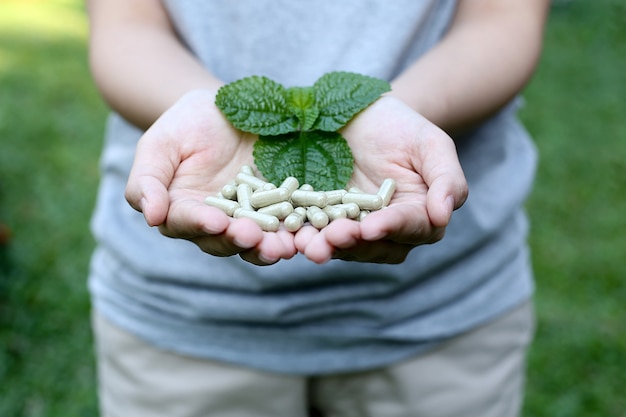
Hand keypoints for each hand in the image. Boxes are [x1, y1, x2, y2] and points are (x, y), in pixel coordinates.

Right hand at [124, 90, 296, 264]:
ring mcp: (249, 219)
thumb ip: (148, 179)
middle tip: (253, 237)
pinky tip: (307, 232)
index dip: (199, 223)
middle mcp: (215, 222)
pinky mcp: (278, 210)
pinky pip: (286, 225)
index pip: (186, 222)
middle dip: (238, 239)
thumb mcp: (161, 143)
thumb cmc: (187, 122)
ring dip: (269, 246)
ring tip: (284, 247)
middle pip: (223, 239)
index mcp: (181, 210)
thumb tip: (151, 217)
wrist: (229, 108)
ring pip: (256, 240)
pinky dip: (296, 231)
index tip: (214, 221)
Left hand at [294, 96, 467, 262]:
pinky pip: (314, 232)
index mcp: (418, 214)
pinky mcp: (323, 220)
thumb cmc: (402, 126)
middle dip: (354, 243)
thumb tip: (443, 216)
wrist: (362, 114)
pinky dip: (301, 237)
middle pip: (375, 246)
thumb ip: (446, 179)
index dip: (392, 228)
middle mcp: (387, 229)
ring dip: (325, 247)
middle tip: (333, 237)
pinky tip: (288, 237)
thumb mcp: (431, 143)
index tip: (373, 228)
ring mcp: (353, 227)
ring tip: (306, 245)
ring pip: (343, 245)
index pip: (410, 227)